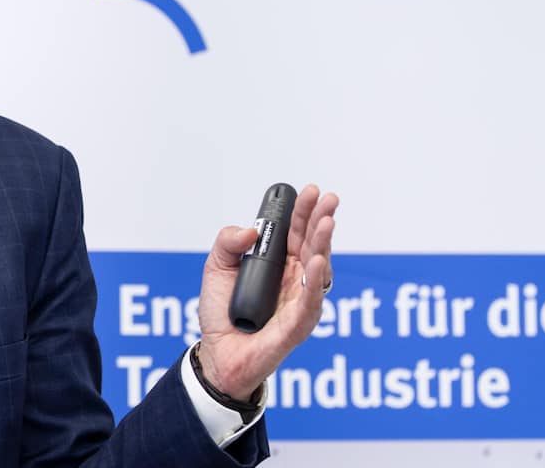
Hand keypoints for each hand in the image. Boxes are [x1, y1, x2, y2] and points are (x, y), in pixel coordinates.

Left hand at [195, 184, 336, 399]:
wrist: (217, 353)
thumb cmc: (222, 314)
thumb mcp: (216, 268)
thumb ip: (228, 242)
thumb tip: (250, 231)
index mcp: (281, 264)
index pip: (297, 232)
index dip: (305, 211)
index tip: (311, 191)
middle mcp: (296, 280)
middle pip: (313, 244)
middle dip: (322, 219)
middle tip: (328, 198)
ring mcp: (300, 301)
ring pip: (319, 268)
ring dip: (324, 244)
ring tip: (326, 222)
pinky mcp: (298, 324)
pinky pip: (310, 301)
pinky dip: (315, 281)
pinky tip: (316, 262)